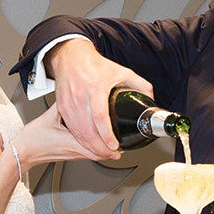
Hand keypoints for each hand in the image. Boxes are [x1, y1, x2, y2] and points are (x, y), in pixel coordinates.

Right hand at [13, 103, 113, 168]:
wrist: (21, 152)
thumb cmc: (32, 138)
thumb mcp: (49, 116)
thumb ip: (63, 104)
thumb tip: (72, 93)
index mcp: (72, 141)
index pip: (95, 144)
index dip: (109, 143)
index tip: (118, 141)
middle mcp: (74, 149)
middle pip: (99, 153)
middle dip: (111, 150)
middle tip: (122, 145)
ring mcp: (72, 153)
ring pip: (93, 155)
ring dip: (105, 151)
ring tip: (115, 145)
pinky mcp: (69, 155)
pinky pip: (87, 154)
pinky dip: (95, 150)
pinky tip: (99, 145)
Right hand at [47, 36, 152, 157]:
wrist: (71, 58)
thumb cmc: (94, 65)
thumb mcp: (122, 71)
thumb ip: (140, 85)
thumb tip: (151, 100)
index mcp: (95, 88)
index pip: (100, 116)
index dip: (107, 134)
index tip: (114, 145)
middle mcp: (80, 97)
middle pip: (87, 130)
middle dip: (100, 148)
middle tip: (111, 154)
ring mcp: (69, 104)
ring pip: (78, 133)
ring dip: (90, 147)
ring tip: (104, 153)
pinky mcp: (62, 109)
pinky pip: (72, 130)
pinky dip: (81, 141)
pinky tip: (90, 145)